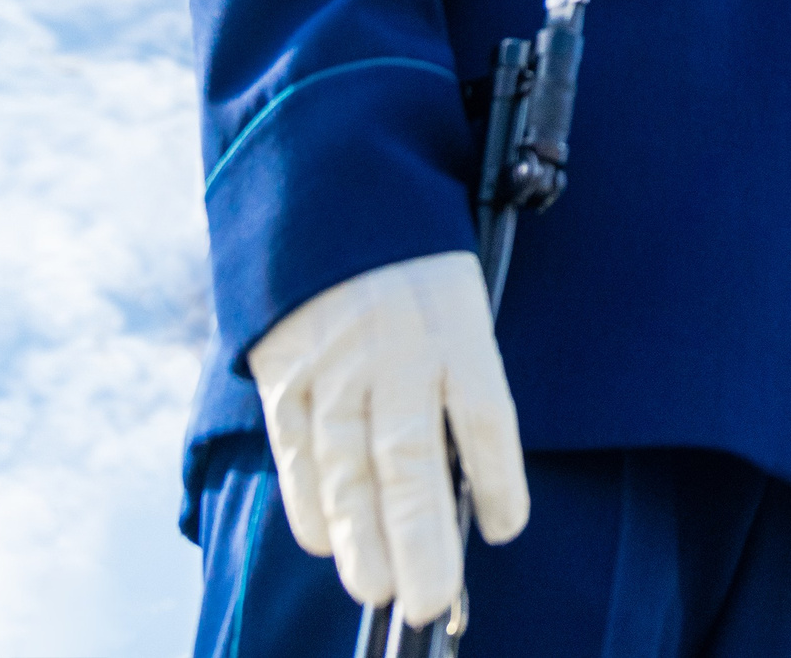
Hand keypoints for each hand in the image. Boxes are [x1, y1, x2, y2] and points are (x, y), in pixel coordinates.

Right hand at [247, 250, 528, 622]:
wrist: (332, 191)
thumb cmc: (416, 264)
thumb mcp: (461, 299)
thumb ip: (464, 375)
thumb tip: (466, 477)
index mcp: (456, 327)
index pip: (485, 414)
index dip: (497, 477)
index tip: (505, 530)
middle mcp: (396, 351)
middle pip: (409, 457)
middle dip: (419, 537)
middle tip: (428, 599)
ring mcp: (334, 365)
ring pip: (348, 466)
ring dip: (362, 535)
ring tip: (379, 588)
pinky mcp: (285, 374)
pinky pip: (298, 448)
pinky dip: (309, 500)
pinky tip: (325, 542)